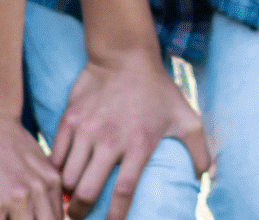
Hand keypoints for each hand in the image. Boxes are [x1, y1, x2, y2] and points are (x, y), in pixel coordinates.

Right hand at [49, 50, 207, 219]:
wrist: (125, 55)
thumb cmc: (157, 89)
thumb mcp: (186, 117)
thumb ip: (199, 149)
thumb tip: (203, 177)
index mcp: (139, 144)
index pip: (123, 192)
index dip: (115, 217)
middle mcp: (110, 140)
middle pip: (86, 191)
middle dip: (79, 213)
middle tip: (79, 217)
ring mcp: (87, 129)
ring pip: (67, 176)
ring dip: (67, 193)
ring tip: (70, 198)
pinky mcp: (70, 118)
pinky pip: (55, 154)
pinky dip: (56, 170)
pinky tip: (62, 174)